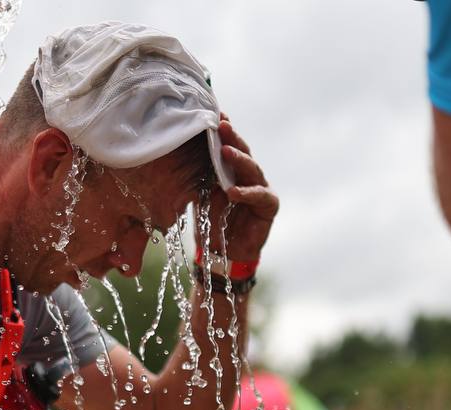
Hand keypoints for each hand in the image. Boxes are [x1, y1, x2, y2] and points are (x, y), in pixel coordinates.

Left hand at [204, 117, 278, 263]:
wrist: (223, 253)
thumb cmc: (212, 222)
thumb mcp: (201, 195)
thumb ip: (199, 177)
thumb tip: (181, 153)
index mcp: (232, 169)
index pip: (228, 146)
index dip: (222, 131)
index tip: (214, 115)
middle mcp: (248, 175)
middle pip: (242, 151)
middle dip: (231, 137)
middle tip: (222, 124)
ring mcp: (261, 188)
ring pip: (252, 168)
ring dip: (238, 160)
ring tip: (225, 151)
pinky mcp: (269, 205)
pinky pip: (259, 196)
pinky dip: (246, 193)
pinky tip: (233, 191)